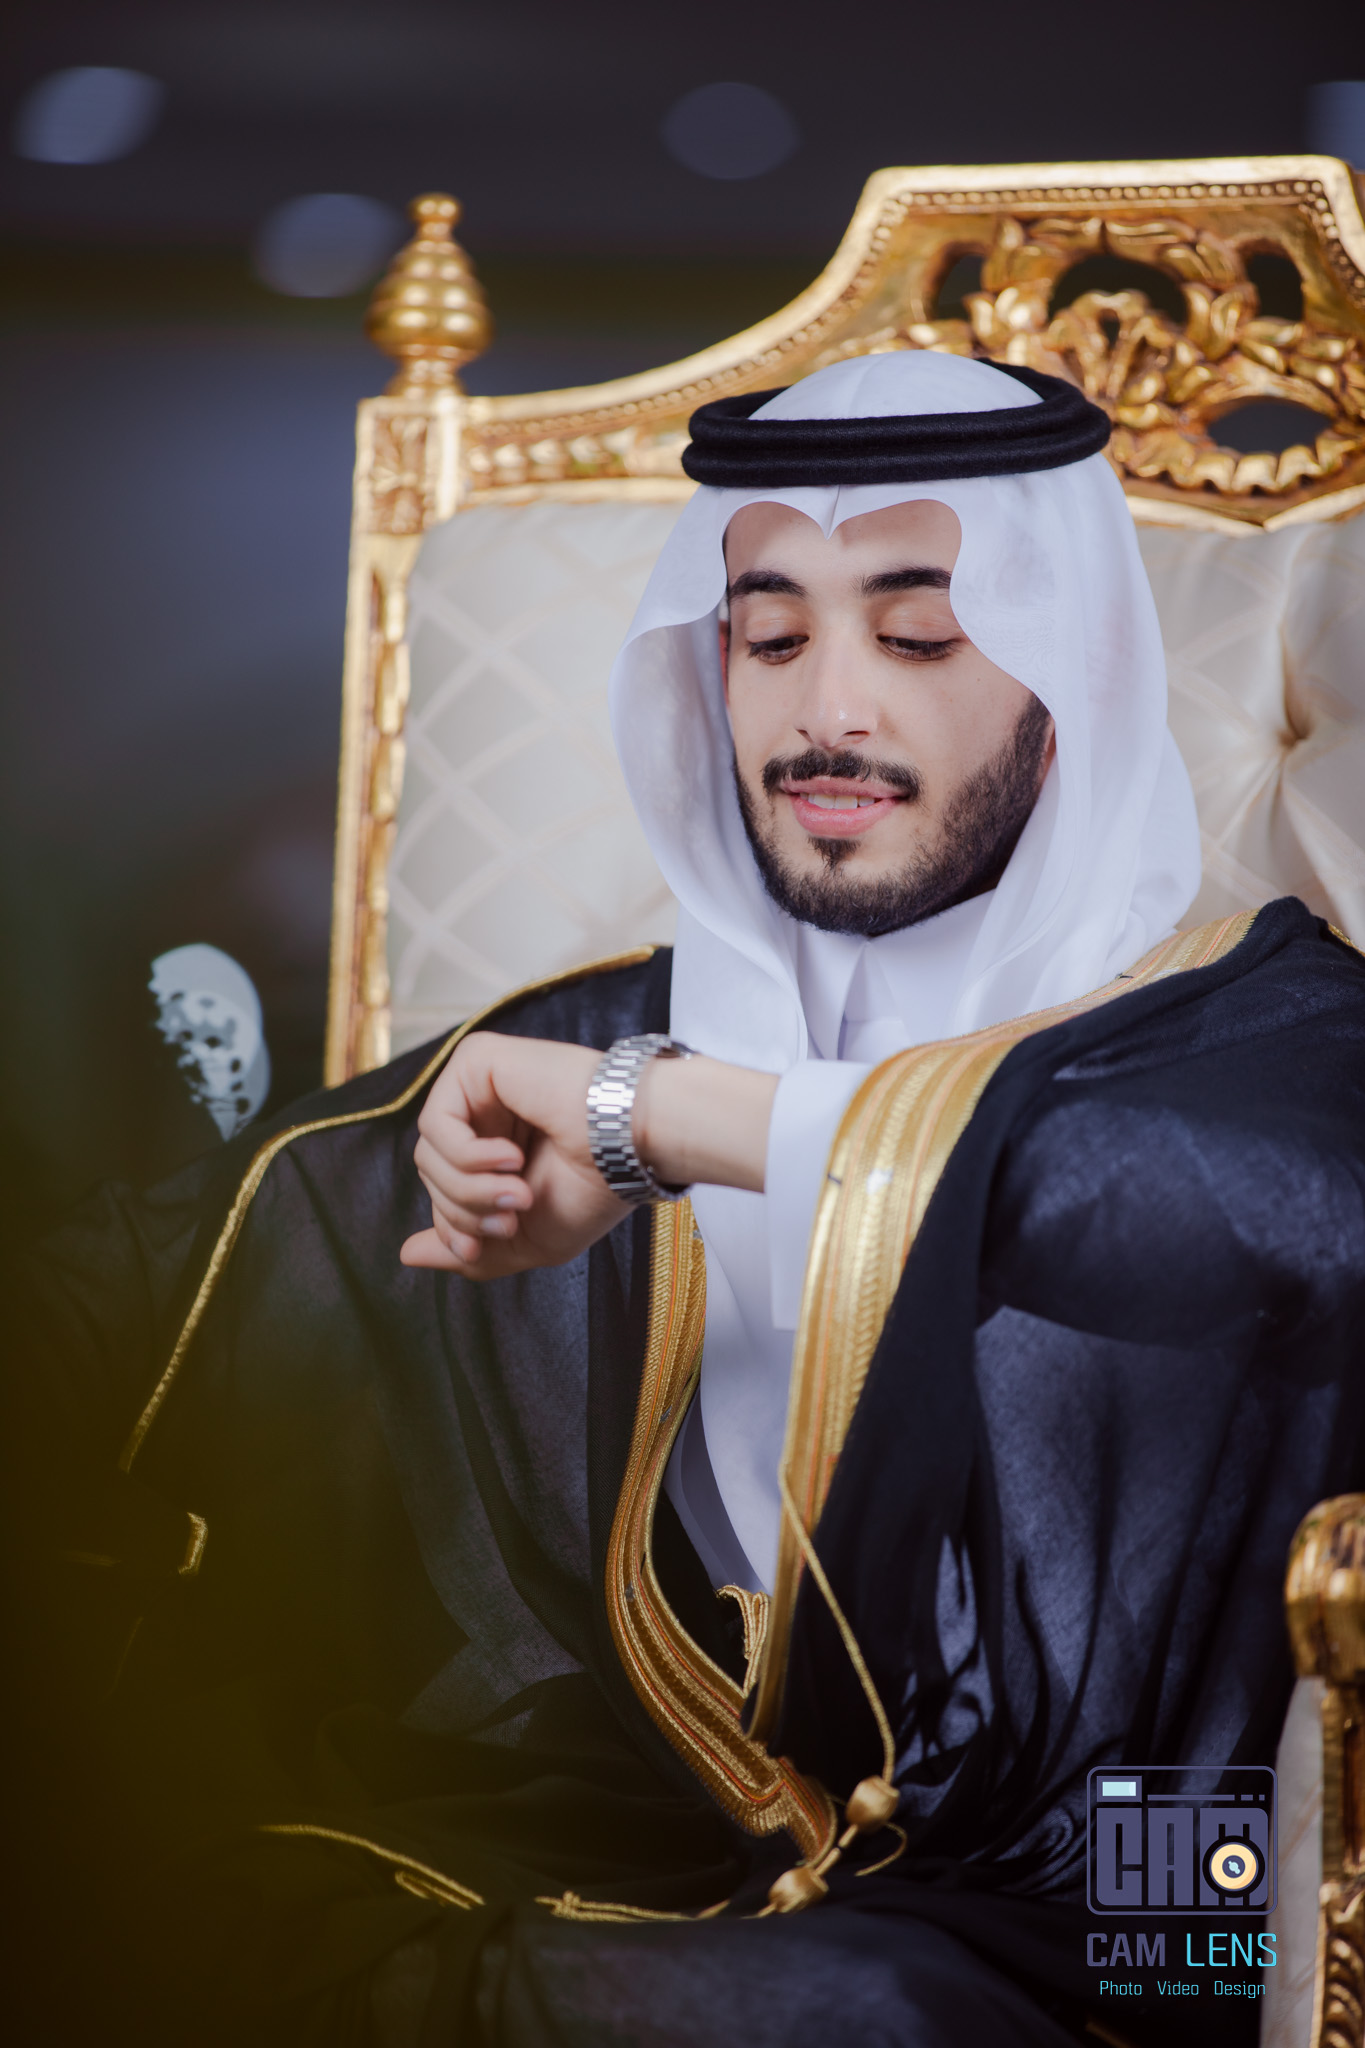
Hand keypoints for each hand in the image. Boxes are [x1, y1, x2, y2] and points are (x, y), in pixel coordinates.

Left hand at [401, 1033, 626, 1277]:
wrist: (629, 1148)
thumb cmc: (595, 1189)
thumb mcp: (525, 1240)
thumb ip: (468, 1249)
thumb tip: (407, 1254)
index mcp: (498, 1149)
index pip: (444, 1192)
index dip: (455, 1226)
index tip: (485, 1247)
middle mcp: (486, 1113)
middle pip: (432, 1175)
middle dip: (464, 1211)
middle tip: (512, 1217)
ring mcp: (479, 1084)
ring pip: (429, 1154)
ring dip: (469, 1189)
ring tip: (517, 1193)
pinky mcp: (477, 1061)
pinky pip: (436, 1123)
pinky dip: (467, 1156)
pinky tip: (510, 1158)